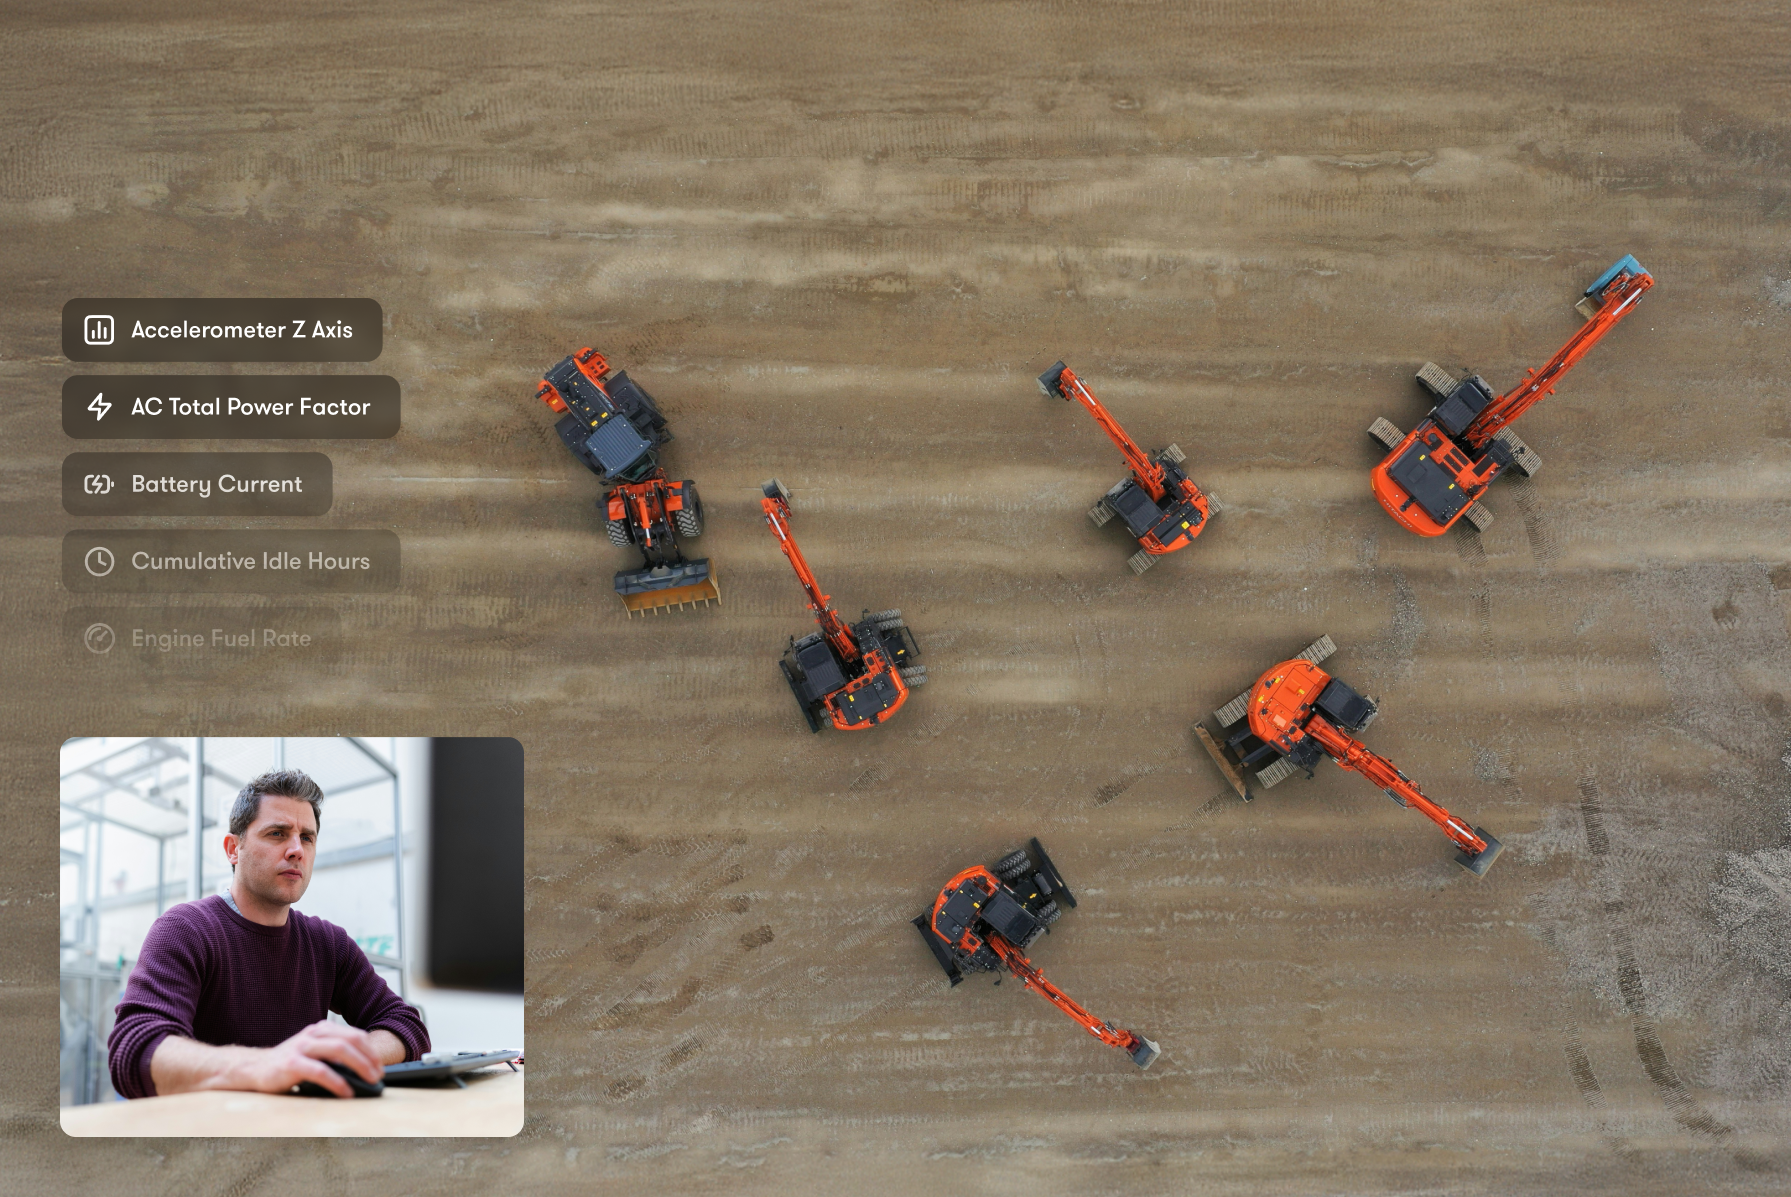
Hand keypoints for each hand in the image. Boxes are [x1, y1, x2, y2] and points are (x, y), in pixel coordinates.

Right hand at [225, 1020, 385, 1097]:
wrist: (252, 1068)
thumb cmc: (287, 1064)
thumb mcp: (312, 1052)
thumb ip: (331, 1053)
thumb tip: (362, 1068)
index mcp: (320, 1029)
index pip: (354, 1035)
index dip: (371, 1050)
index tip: (380, 1066)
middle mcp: (312, 1034)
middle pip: (350, 1040)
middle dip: (369, 1058)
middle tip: (379, 1075)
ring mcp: (302, 1047)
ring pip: (339, 1051)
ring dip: (359, 1066)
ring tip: (369, 1081)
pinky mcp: (291, 1064)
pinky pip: (320, 1071)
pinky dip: (337, 1082)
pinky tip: (346, 1092)